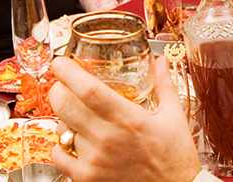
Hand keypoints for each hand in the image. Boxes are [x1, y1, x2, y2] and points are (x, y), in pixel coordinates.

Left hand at [49, 56, 199, 181]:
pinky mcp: (87, 178)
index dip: (67, 72)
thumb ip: (164, 85)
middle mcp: (107, 139)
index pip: (87, 89)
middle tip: (61, 86)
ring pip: (60, 129)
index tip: (60, 63)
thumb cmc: (175, 158)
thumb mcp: (173, 117)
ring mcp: (95, 160)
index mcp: (128, 119)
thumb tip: (160, 62)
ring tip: (75, 117)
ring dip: (63, 119)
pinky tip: (73, 143)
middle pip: (64, 105)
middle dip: (57, 91)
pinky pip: (58, 156)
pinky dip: (60, 146)